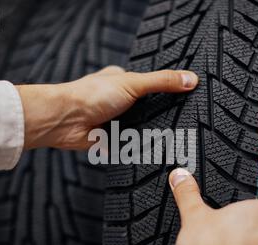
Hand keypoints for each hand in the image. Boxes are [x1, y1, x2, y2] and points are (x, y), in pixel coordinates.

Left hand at [16, 66, 198, 149]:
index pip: (152, 86)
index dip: (168, 91)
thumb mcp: (133, 83)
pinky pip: (131, 146)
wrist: (65, 121)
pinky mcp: (111, 140)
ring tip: (174, 138)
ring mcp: (115, 121)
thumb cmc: (90, 96)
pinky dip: (140, 148)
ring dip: (150, 133)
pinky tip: (154, 151)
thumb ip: (162, 82)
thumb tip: (191, 79)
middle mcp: (119, 101)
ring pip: (141, 128)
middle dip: (161, 116)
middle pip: (148, 109)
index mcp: (123, 81)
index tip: (189, 97)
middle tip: (184, 122)